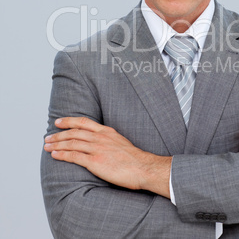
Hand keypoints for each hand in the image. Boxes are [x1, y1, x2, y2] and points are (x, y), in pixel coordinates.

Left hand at [44, 117, 171, 197]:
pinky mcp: (95, 162)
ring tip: (47, 146)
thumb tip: (99, 142)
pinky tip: (55, 155)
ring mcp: (97, 149)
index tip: (59, 122)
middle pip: (74, 132)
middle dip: (58, 134)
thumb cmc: (134, 158)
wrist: (142, 167)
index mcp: (107, 132)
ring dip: (57, 144)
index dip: (69, 121)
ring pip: (72, 143)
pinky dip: (62, 154)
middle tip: (48, 137)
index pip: (84, 122)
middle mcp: (100, 138)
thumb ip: (108, 139)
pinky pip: (74, 156)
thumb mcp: (120, 142)